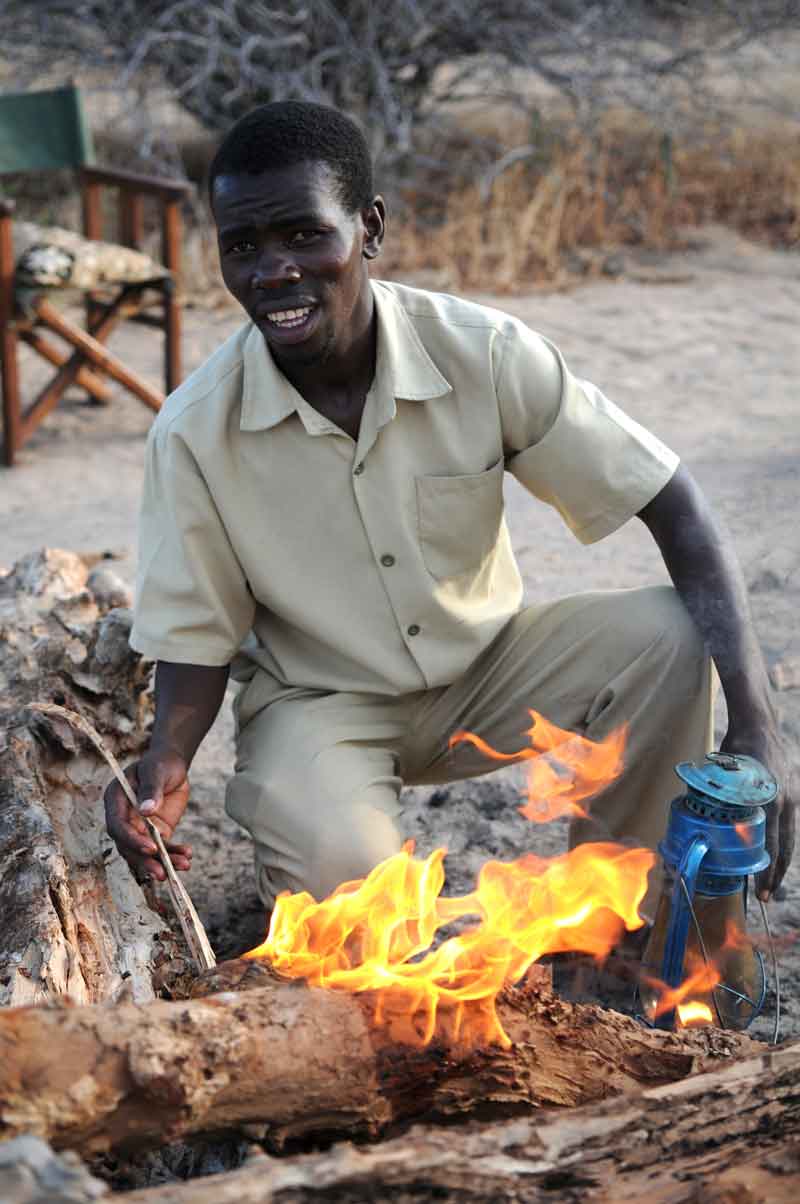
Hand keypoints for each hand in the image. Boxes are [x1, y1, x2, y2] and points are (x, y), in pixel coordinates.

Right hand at [104, 747, 192, 882]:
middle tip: (163, 873)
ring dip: (163, 862)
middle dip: (145, 861)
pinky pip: (162, 848)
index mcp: (115, 800)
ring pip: (145, 852)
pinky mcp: (154, 833)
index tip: (152, 848)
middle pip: (128, 846)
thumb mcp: (157, 771)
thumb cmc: (160, 763)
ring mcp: (138, 828)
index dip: (132, 840)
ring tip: (183, 865)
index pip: (117, 826)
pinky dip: (174, 854)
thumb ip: (151, 789)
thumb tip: (146, 811)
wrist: (172, 764)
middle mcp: (123, 817)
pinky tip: (187, 857)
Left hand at [720, 722, 795, 900]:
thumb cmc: (737, 747)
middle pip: (784, 847)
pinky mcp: (793, 792)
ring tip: (772, 882)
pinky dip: (782, 840)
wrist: (758, 723)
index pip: (770, 844)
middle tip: (766, 896)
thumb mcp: (723, 773)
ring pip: (789, 837)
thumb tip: (702, 818)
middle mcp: (786, 801)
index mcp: (769, 800)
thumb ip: (718, 796)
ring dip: (781, 860)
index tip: (760, 890)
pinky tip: (774, 853)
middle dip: (775, 874)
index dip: (765, 870)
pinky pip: (789, 823)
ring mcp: (793, 796)